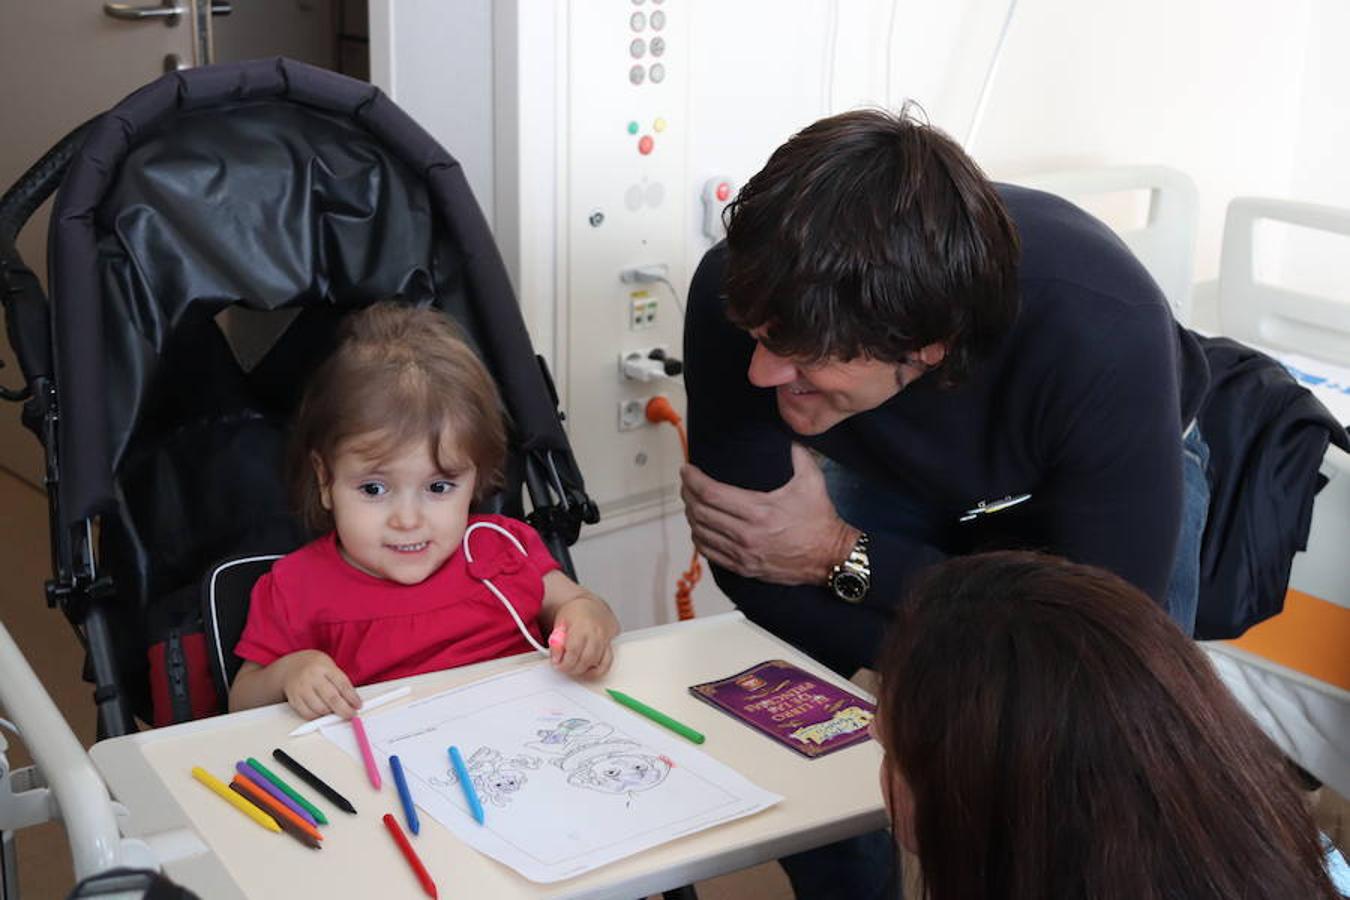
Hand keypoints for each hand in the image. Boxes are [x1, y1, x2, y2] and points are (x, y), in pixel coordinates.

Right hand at [279, 650, 362, 719]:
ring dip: (331, 714)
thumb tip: (352, 701)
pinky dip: (318, 717)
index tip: (358, 706)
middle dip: (344, 710)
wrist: (290, 666)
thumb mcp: (329, 667)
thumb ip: (339, 682)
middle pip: (332, 698)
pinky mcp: (294, 699)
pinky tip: (323, 713)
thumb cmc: (315, 667)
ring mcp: (301, 688)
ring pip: (320, 708)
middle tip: (351, 715)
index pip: (342, 685)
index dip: (352, 698)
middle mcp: (311, 677)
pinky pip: (308, 714)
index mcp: (324, 667)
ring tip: (336, 712)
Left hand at [545, 587, 618, 678]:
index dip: (564, 662)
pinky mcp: (611, 644)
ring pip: (596, 664)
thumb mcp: (559, 622)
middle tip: (564, 667)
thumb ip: (556, 642)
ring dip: (583, 670)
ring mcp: (605, 639)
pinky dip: (597, 670)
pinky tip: (587, 669)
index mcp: (581, 626)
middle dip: (572, 669)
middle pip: (585, 660)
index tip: (557, 665)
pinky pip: (607, 663)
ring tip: (573, 667)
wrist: (591, 605)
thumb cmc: (574, 612)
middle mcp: (596, 633)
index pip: (573, 651)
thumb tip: (556, 658)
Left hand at [680, 443, 857, 584]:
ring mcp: (744, 554)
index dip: (693, 480)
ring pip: (701, 533)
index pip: (711, 493)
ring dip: (691, 515)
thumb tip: (787, 428)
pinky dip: (699, 538)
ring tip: (690, 502)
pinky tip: (699, 527)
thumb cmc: (820, 519)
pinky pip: (710, 553)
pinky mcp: (744, 568)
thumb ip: (796, 452)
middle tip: (686, 482)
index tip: (687, 470)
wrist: (830, 557)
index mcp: (759, 511)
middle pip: (701, 512)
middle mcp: (747, 534)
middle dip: (688, 494)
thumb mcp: (811, 480)